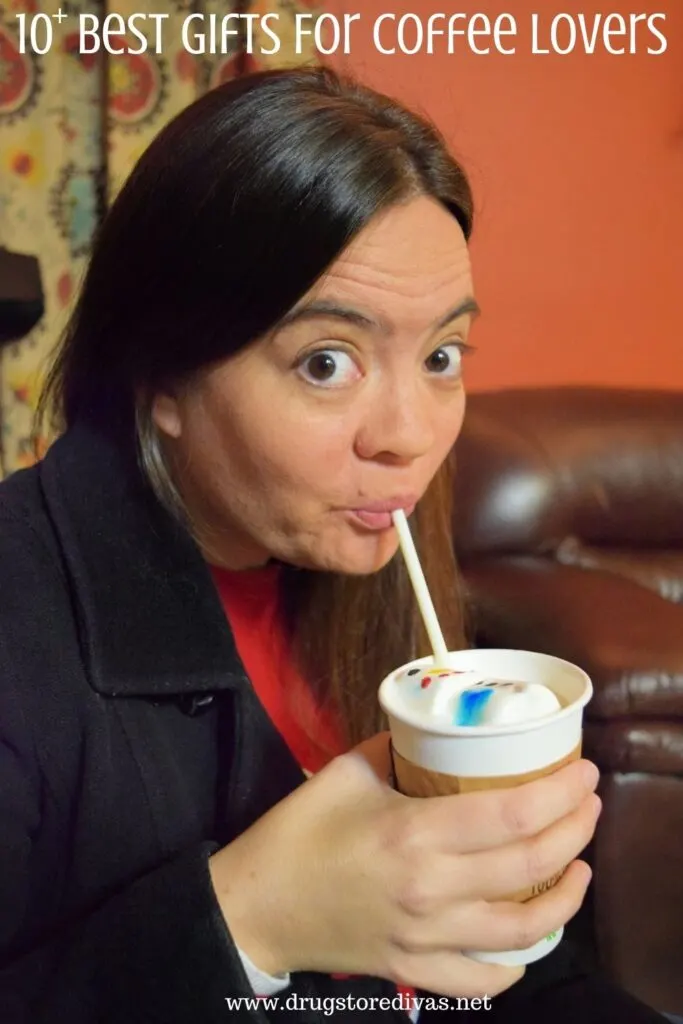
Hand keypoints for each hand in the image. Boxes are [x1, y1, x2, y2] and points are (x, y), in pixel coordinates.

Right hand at [209, 732, 599, 998]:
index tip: (584, 774)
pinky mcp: (414, 970)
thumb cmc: (299, 831)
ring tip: (579, 868)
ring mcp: (425, 938)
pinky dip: (517, 963)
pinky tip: (531, 937)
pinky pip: (482, 981)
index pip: (509, 815)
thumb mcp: (348, 770)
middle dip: (574, 832)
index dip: (559, 794)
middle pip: (528, 867)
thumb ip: (400, 746)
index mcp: (412, 834)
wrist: (257, 905)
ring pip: (522, 931)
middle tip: (588, 805)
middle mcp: (429, 890)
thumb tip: (442, 733)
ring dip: (564, 898)